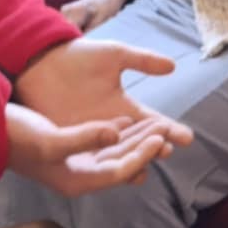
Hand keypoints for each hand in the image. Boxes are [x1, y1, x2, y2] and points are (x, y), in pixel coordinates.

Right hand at [4, 103, 169, 196]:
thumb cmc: (16, 137)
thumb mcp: (50, 139)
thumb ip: (84, 137)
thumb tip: (116, 133)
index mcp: (76, 181)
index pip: (120, 171)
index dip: (143, 155)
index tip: (160, 137)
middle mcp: (79, 175)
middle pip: (122, 163)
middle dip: (145, 146)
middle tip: (167, 128)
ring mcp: (74, 162)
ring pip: (114, 153)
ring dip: (135, 139)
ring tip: (157, 123)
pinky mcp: (70, 148)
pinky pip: (102, 144)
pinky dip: (118, 134)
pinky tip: (129, 121)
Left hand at [15, 35, 193, 150]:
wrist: (40, 63)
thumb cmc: (78, 57)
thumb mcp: (114, 55)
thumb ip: (142, 60)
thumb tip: (172, 65)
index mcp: (124, 106)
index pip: (152, 123)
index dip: (169, 130)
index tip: (187, 138)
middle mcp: (112, 127)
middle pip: (139, 144)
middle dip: (154, 147)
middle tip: (168, 150)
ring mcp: (92, 137)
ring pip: (117, 156)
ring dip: (132, 161)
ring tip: (145, 165)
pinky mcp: (72, 142)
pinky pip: (91, 159)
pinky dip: (105, 166)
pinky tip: (116, 172)